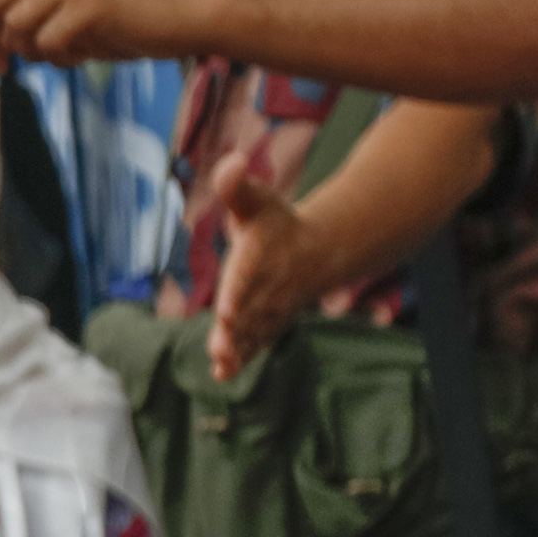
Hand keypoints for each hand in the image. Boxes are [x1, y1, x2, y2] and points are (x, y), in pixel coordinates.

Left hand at [0, 0, 186, 72]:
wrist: (180, 17)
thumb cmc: (126, 23)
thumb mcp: (73, 17)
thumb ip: (34, 22)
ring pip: (17, 26)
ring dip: (32, 53)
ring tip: (66, 53)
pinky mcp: (88, 4)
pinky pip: (48, 43)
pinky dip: (61, 59)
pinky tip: (86, 52)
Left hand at [203, 149, 327, 381]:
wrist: (318, 251)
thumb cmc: (278, 223)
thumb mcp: (256, 200)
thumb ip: (236, 185)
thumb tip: (232, 162)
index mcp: (260, 256)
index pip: (247, 277)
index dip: (239, 293)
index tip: (228, 310)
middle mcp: (267, 287)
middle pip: (249, 312)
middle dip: (235, 331)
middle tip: (219, 347)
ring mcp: (270, 309)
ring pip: (253, 333)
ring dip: (238, 350)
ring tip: (220, 365)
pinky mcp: (268, 324)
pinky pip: (256, 343)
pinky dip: (242, 359)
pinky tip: (222, 375)